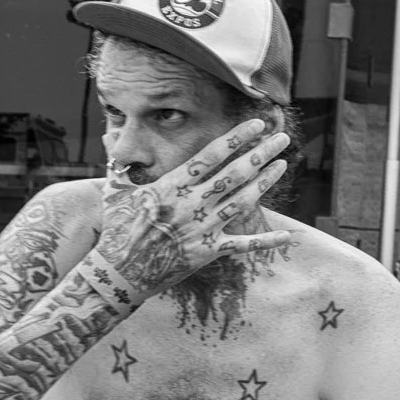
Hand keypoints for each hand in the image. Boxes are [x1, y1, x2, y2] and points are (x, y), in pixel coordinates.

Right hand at [94, 123, 294, 295]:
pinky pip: (243, 246)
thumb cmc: (116, 232)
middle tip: (281, 138)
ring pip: (242, 201)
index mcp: (171, 186)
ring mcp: (202, 229)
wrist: (119, 274)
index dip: (236, 138)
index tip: (256, 125)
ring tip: (282, 164)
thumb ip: (119, 165)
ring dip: (265, 181)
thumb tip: (110, 139)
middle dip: (260, 153)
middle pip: (234, 173)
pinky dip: (267, 241)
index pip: (210, 155)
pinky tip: (289, 235)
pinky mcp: (208, 253)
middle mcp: (191, 205)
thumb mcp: (114, 194)